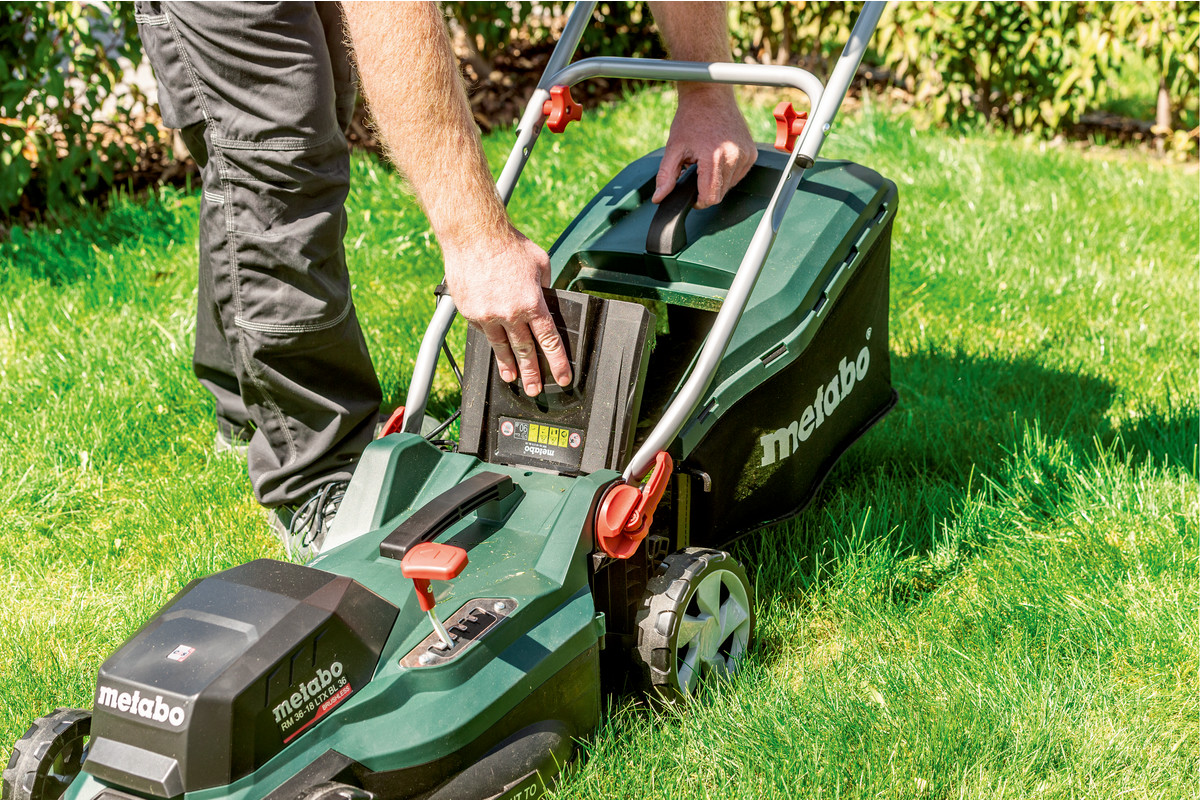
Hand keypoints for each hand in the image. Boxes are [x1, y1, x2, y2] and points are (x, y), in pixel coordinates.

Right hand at [442, 226, 571, 396]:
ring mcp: (487, 315)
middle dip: (532, 374)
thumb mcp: (540, 263)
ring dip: (508, 366)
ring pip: (501, 348)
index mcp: (532, 303)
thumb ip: (545, 286)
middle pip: (525, 351)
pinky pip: (483, 332)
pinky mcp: (469, 312)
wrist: (473, 235)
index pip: (549, 341)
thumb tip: (547, 298)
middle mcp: (510, 313)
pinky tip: (495, 348)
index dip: (556, 363)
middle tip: (535, 390)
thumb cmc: (508, 245)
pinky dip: (491, 340)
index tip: (562, 377)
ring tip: (513, 380)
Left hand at [653, 85, 756, 208]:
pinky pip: (739, 175)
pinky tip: (719, 157)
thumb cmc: (691, 119)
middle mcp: (734, 157)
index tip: (691, 195)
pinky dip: (728, 172)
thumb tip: (658, 198)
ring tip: (707, 160)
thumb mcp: (673, 148)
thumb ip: (666, 176)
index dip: (698, 201)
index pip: (710, 198)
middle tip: (696, 170)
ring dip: (717, 181)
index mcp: (714, 158)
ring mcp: (746, 155)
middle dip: (706, 189)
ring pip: (730, 186)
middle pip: (720, 194)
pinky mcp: (752, 153)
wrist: (709, 95)